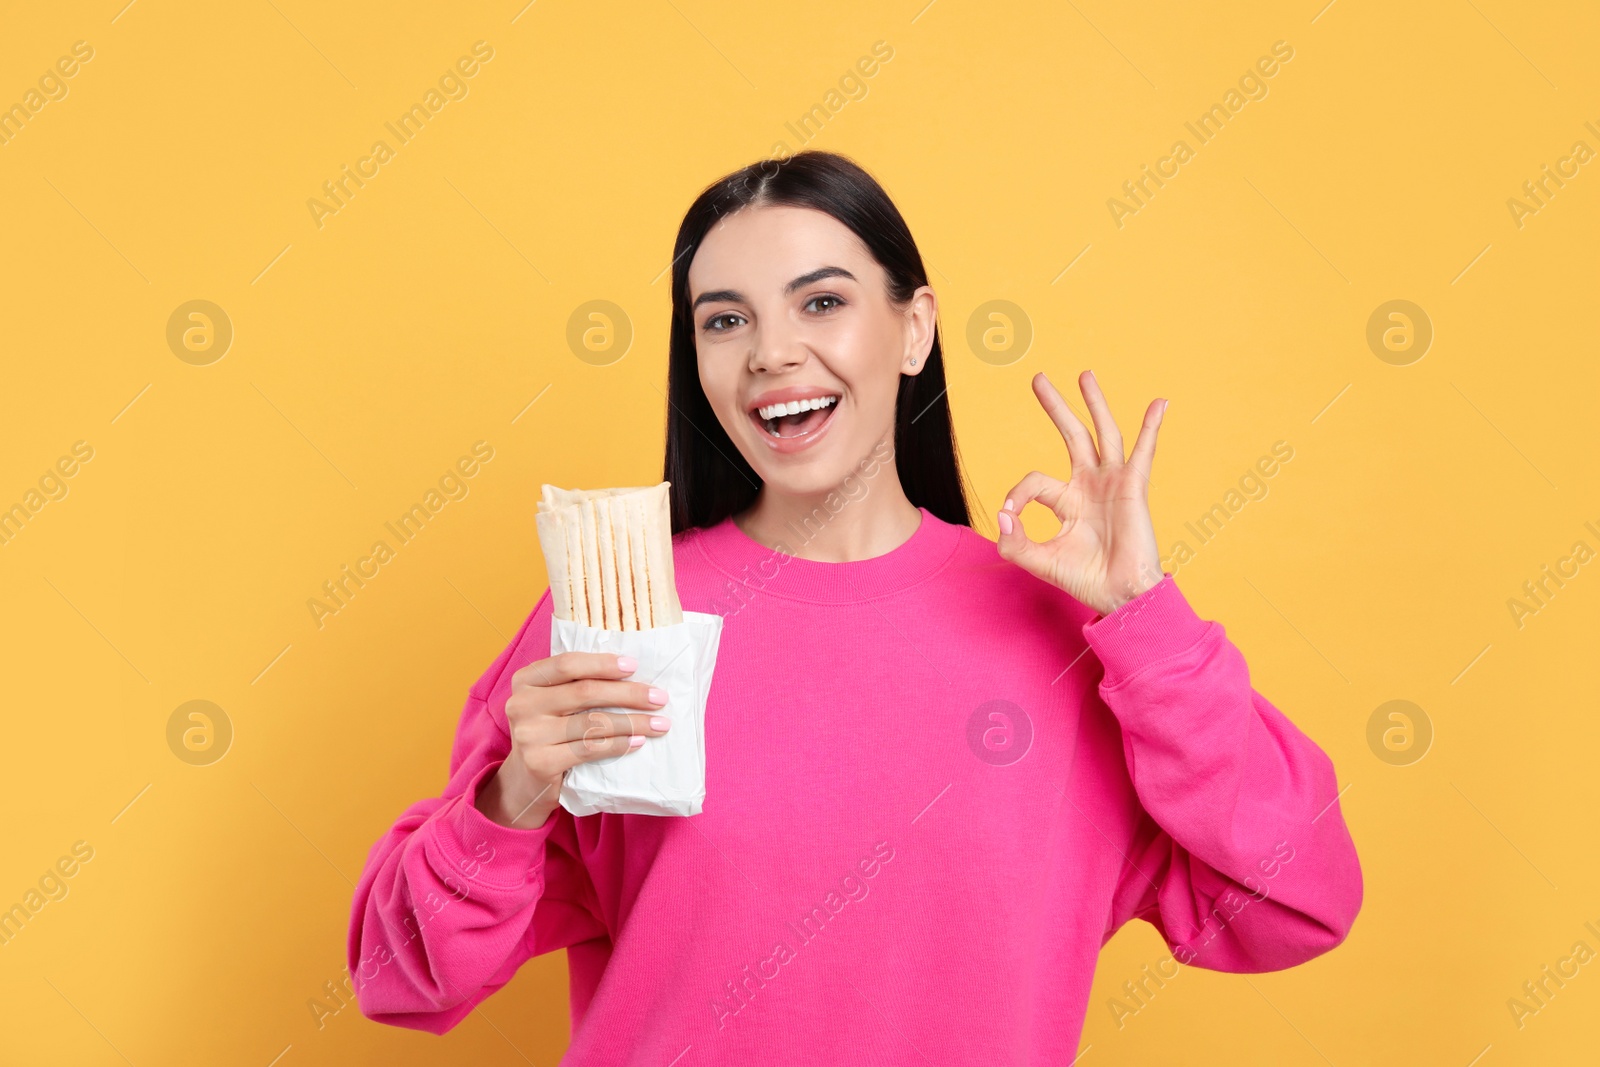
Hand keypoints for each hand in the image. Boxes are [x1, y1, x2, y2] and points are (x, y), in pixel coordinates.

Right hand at [475, 651, 670, 828]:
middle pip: (584, 692)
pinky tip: (638, 742)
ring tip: (659, 723)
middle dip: (628, 693)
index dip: (602, 663)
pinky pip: (589, 749)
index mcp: (526, 680)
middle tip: (659, 697)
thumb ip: (577, 685)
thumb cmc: (550, 733)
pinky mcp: (540, 762)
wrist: (525, 782)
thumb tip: (634, 673)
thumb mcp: (553, 703)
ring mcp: (528, 734)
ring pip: (591, 722)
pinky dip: (618, 744)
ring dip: (632, 722)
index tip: (634, 666)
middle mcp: (521, 704)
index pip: (567, 664)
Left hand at [995, 370, 1166, 616]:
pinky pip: (1144, 451)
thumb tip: (1003, 514)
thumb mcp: (1038, 561)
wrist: (1119, 594)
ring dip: (1094, 403)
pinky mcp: (1133, 487)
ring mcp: (1112, 483)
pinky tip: (1159, 403)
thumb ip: (1013, 542)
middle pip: (1071, 436)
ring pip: (1103, 433)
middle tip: (1038, 378)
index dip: (1018, 492)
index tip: (1012, 513)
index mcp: (1066, 501)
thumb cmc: (1084, 579)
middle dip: (1055, 407)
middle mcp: (1089, 486)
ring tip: (1084, 374)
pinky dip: (1151, 427)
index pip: (1035, 480)